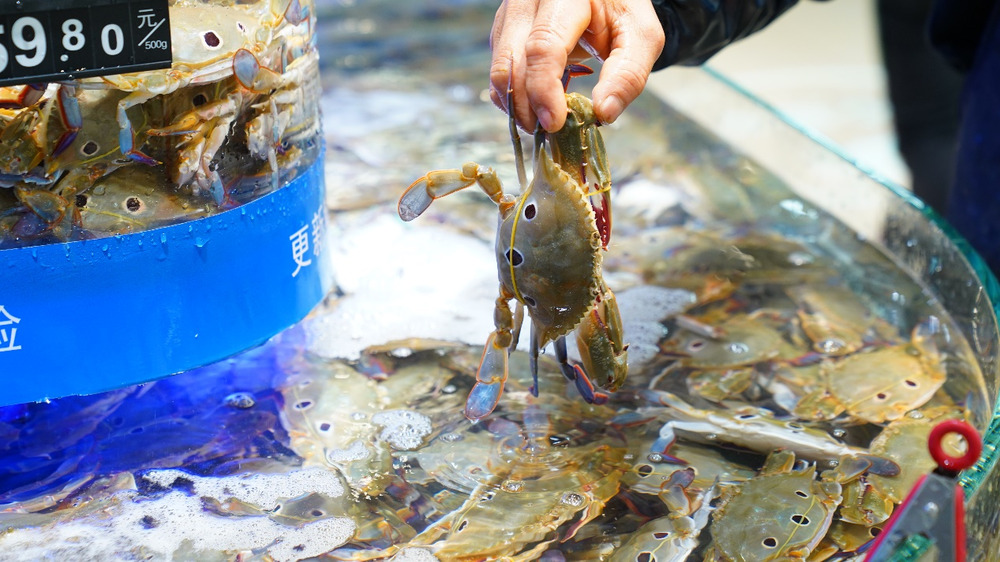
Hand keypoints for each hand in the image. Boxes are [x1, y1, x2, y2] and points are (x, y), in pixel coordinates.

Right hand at [490, 0, 664, 131]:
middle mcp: (528, 0)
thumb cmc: (621, 13)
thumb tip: (603, 113)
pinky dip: (514, 96)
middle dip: (525, 106)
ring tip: (545, 121)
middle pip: (510, 62)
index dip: (544, 90)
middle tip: (549, 131)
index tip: (554, 124)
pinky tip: (536, 106)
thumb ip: (628, 73)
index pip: (543, 46)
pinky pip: (499, 70)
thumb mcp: (641, 37)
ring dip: (518, 105)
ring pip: (499, 69)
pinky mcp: (504, 30)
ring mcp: (510, 14)